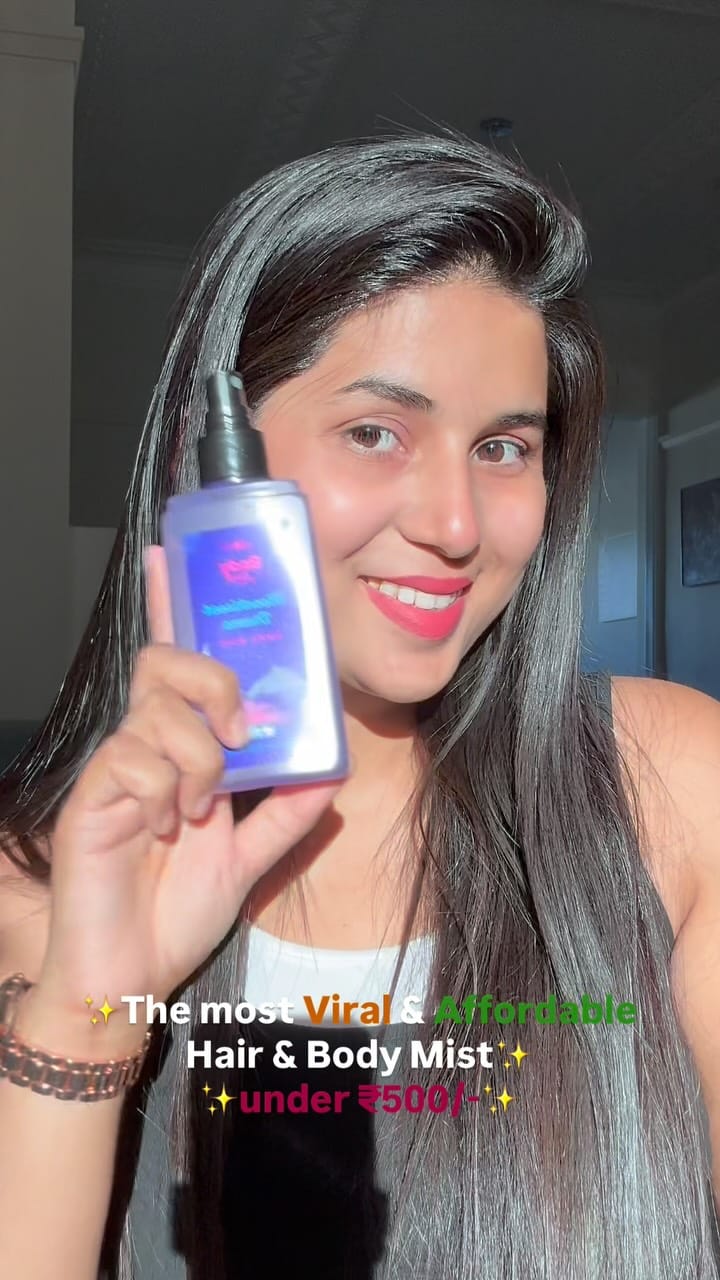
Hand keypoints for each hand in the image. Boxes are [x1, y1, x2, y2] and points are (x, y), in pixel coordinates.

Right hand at [32, 545, 344, 1036]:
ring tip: (197, 812)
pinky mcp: (93, 794)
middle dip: (215, 682)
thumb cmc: (175, 910)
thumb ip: (289, 812)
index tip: (172, 555)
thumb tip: (334, 768)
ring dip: (200, 760)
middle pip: (167, 660)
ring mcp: (116, 767)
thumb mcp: (251, 856)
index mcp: (179, 747)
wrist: (130, 974)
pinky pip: (135, 759)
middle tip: (242, 735)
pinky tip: (163, 830)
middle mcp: (144, 744)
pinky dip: (166, 793)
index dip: (170, 605)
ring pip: (161, 710)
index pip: (174, 660)